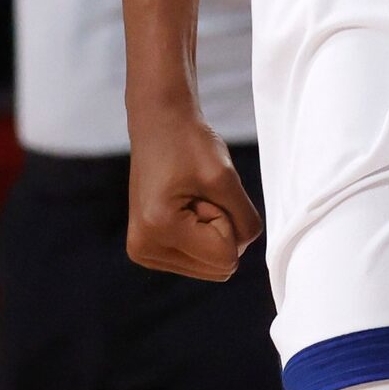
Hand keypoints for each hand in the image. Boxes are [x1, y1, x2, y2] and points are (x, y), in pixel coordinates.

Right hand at [126, 105, 260, 280]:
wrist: (159, 122)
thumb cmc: (188, 141)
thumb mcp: (227, 178)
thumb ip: (245, 223)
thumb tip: (240, 252)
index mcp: (158, 229)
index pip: (227, 258)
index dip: (227, 219)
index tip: (204, 190)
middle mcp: (144, 248)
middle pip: (219, 267)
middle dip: (220, 229)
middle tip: (198, 193)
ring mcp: (143, 251)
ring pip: (210, 266)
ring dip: (211, 230)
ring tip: (190, 196)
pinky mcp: (148, 248)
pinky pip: (198, 259)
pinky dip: (201, 234)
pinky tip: (183, 205)